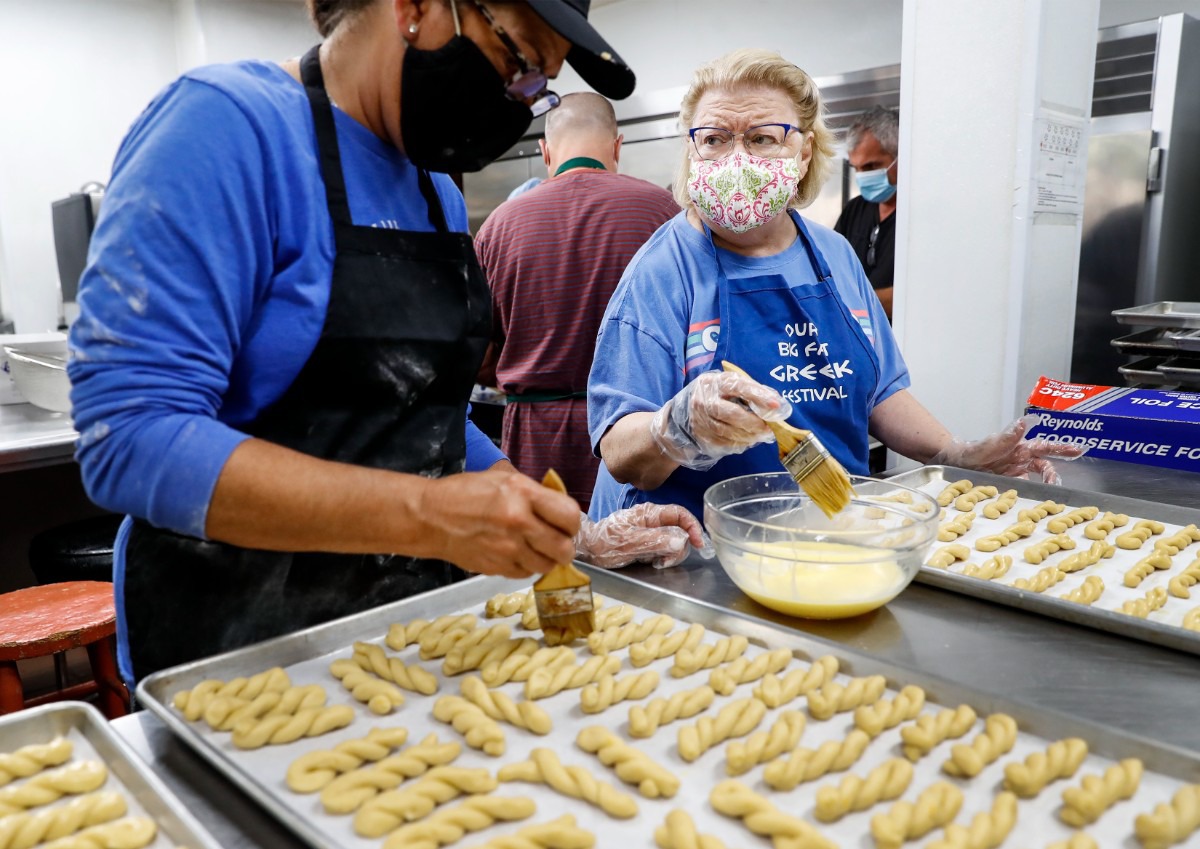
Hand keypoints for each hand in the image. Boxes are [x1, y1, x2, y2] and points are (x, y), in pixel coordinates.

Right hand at [418, 468, 579, 578]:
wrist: (431, 517)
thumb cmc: (465, 493)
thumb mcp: (502, 478)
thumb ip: (533, 492)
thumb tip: (557, 505)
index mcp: (523, 493)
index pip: (570, 515)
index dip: (572, 523)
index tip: (566, 524)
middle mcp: (519, 522)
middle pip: (564, 548)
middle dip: (564, 546)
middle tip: (557, 541)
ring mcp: (508, 548)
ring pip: (547, 566)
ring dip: (546, 559)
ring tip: (534, 547)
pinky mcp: (497, 568)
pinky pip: (526, 573)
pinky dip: (526, 566)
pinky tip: (517, 554)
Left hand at [576, 503, 714, 568]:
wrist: (588, 549)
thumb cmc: (605, 542)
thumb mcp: (630, 542)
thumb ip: (656, 541)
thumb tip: (680, 541)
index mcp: (649, 513)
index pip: (679, 514)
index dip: (692, 526)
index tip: (698, 543)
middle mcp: (652, 521)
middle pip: (679, 530)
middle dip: (679, 546)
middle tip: (667, 560)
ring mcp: (650, 532)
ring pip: (673, 542)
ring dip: (670, 554)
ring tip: (657, 562)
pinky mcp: (647, 544)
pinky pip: (664, 550)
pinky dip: (663, 558)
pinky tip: (652, 563)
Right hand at [649, 371, 791, 469]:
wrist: (685, 409)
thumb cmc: (716, 394)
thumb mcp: (730, 384)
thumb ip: (752, 390)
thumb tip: (776, 404)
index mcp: (715, 382)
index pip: (739, 387)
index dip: (758, 396)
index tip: (776, 406)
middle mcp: (704, 400)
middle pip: (733, 414)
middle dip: (755, 423)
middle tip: (769, 428)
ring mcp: (700, 420)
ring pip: (729, 432)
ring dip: (749, 436)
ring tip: (761, 435)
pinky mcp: (700, 435)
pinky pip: (724, 443)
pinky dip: (740, 443)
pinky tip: (747, 440)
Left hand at [930, 415, 1086, 484]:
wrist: (953, 464)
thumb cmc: (971, 451)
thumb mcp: (988, 446)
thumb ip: (1006, 438)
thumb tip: (1024, 422)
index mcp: (1019, 448)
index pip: (1045, 447)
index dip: (1062, 448)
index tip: (1080, 450)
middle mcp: (1020, 460)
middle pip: (1045, 466)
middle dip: (1054, 474)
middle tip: (1056, 486)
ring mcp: (1014, 473)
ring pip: (1036, 479)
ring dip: (1042, 486)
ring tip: (1044, 494)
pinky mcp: (1008, 484)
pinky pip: (1023, 489)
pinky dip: (1028, 495)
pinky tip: (1029, 502)